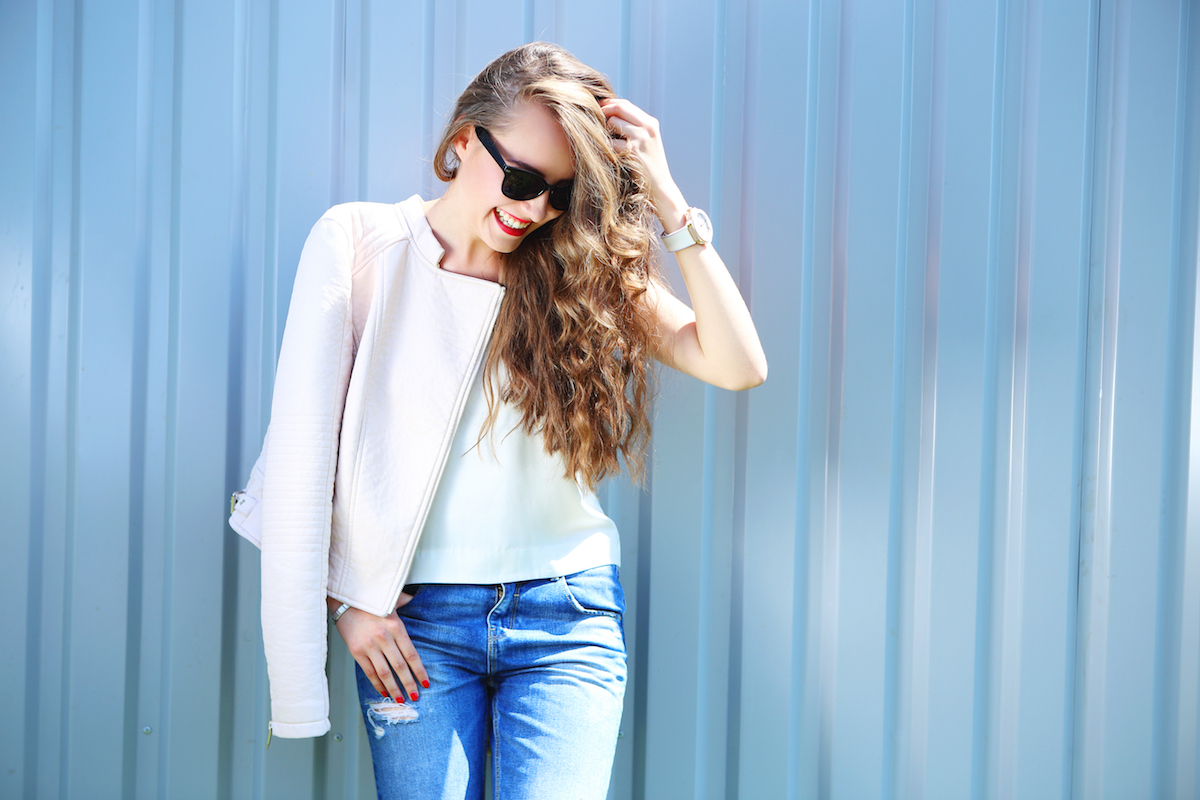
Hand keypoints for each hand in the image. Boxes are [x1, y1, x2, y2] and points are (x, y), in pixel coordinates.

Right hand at [330, 593, 428, 701]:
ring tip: (400, 700)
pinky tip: (384, 691)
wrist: (344, 600)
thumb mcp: (391, 600)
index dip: (419, 670)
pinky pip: (369, 672)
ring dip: (394, 688)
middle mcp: (384, 638)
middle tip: (415, 697)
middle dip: (409, 684)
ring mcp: (369, 646)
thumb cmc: (370, 601)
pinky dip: (377, 684)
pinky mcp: (356, 651)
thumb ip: (405, 601)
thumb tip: (414, 598)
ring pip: (384, 673)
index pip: (411, 654)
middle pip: (399, 667)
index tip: (426, 682)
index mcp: (396, 626)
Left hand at [600, 98, 686, 227]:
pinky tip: (609, 155)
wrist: (660, 187)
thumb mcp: (645, 142)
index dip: (608, 105)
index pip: (625, 104)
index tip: (597, 111)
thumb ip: (631, 127)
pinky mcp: (634, 151)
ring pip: (613, 122)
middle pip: (619, 108)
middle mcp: (648, 127)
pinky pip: (611, 142)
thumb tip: (608, 114)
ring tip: (607, 143)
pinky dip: (607, 148)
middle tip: (594, 122)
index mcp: (650, 123)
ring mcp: (641, 138)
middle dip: (603, 112)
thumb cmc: (647, 166)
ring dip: (605, 132)